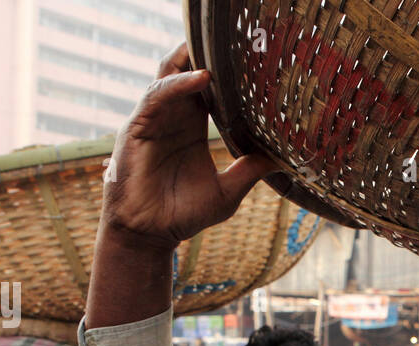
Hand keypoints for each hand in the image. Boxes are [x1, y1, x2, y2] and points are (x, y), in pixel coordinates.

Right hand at [100, 44, 275, 251]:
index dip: (224, 71)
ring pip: (169, 74)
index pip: (207, 86)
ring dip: (192, 58)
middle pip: (186, 70)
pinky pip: (157, 96)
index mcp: (192, 126)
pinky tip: (202, 78)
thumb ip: (250, 171)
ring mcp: (153, 119)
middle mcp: (172, 117)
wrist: (150, 234)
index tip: (250, 59)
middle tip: (233, 38)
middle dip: (205, 52)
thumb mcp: (227, 191)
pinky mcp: (137, 128)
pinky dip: (178, 85)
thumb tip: (280, 159)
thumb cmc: (183, 214)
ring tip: (219, 47)